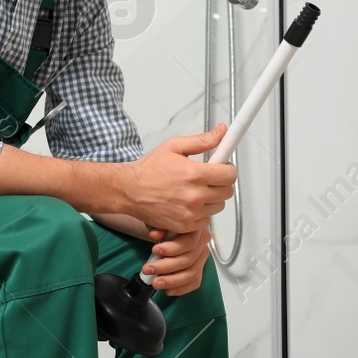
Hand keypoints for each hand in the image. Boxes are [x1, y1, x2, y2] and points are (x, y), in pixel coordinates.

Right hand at [121, 126, 236, 233]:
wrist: (128, 190)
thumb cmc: (148, 169)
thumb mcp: (174, 147)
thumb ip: (201, 141)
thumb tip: (222, 132)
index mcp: (194, 174)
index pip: (229, 175)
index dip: (227, 169)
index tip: (222, 167)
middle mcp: (194, 196)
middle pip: (227, 192)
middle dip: (220, 183)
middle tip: (207, 178)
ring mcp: (190, 213)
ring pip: (218, 206)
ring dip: (212, 198)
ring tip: (196, 190)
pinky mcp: (185, 225)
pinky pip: (206, 220)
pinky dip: (201, 212)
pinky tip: (189, 203)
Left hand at [141, 228, 213, 295]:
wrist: (168, 228)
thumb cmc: (165, 225)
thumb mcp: (159, 220)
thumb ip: (157, 226)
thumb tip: (155, 234)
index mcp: (196, 228)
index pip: (190, 242)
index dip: (172, 249)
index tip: (155, 250)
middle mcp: (202, 243)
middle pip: (189, 260)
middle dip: (166, 267)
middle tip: (148, 269)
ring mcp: (202, 257)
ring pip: (192, 273)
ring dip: (172, 281)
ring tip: (155, 282)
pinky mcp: (199, 268)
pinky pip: (194, 282)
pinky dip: (181, 288)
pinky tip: (168, 290)